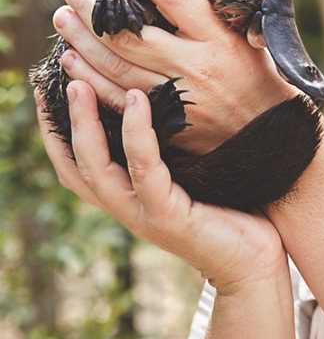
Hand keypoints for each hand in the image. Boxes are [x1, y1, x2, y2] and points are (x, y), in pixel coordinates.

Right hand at [35, 82, 286, 292]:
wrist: (256, 262)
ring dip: (85, 124)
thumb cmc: (232, 212)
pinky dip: (137, 133)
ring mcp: (143, 214)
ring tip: (81, 84)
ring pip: (97, 168)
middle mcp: (127, 207)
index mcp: (128, 197)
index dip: (58, 129)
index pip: (77, 164)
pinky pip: (144, 169)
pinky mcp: (168, 216)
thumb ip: (172, 148)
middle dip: (62, 120)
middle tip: (61, 76)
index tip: (52, 87)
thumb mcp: (194, 174)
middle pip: (76, 164)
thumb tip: (164, 100)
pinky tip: (138, 100)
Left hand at [54, 0, 296, 153]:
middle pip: (129, 32)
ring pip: (114, 64)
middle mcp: (195, 68)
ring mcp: (177, 98)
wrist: (270, 137)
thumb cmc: (261, 76)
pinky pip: (114, 98)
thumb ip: (230, 8)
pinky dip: (87, 77)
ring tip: (64, 15)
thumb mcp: (257, 36)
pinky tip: (71, 59)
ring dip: (82, 38)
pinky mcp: (164, 124)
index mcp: (219, 39)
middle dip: (93, 5)